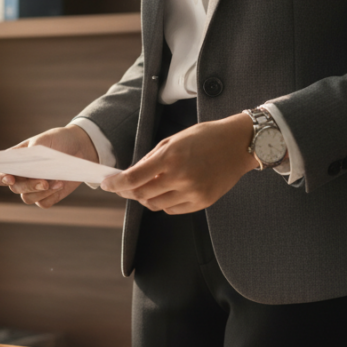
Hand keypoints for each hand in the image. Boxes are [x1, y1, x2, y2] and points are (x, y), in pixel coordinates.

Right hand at [0, 124, 97, 207]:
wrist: (78, 147)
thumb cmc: (57, 141)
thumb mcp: (44, 140)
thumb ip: (31, 152)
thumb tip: (25, 165)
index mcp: (14, 161)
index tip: (10, 178)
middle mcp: (21, 177)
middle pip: (14, 188)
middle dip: (28, 186)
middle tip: (43, 182)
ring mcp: (33, 188)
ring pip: (27, 198)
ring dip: (42, 192)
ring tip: (57, 180)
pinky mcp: (47, 196)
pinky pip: (43, 203)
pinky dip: (51, 195)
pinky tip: (61, 183)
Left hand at [100, 114, 257, 213]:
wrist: (239, 144)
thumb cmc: (206, 136)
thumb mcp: (174, 139)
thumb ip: (152, 159)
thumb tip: (131, 175)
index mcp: (171, 157)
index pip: (133, 178)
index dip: (115, 184)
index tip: (107, 184)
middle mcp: (181, 177)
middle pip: (141, 195)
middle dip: (127, 192)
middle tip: (122, 187)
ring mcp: (193, 192)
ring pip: (156, 205)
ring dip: (146, 198)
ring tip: (148, 186)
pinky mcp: (202, 202)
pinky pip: (173, 210)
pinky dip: (164, 203)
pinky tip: (168, 190)